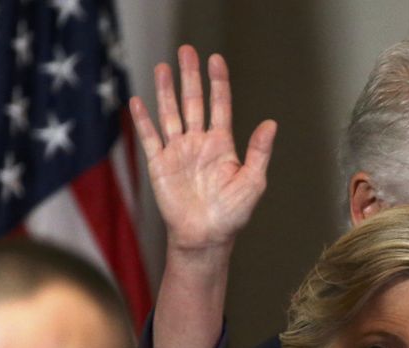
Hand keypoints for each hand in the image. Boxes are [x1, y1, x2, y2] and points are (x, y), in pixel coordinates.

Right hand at [129, 45, 276, 254]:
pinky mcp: (160, 165)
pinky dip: (143, 121)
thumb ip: (259, 152)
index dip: (218, 82)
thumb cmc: (232, 213)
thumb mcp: (253, 182)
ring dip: (165, 91)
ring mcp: (178, 152)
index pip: (220, 105)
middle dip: (190, 77)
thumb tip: (271, 123)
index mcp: (222, 145)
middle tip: (186, 51)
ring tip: (163, 67)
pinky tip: (138, 102)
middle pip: (193, 102)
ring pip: (170, 114)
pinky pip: (149, 138)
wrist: (206, 236)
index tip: (215, 59)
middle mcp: (199, 143)